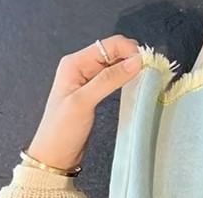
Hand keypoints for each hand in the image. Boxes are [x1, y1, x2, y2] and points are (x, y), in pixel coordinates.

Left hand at [27, 35, 142, 170]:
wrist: (54, 156)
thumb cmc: (62, 129)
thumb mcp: (83, 102)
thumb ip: (109, 79)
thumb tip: (137, 61)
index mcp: (75, 62)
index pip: (109, 45)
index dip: (129, 50)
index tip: (146, 64)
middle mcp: (82, 65)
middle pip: (114, 51)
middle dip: (132, 57)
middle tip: (148, 71)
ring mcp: (89, 77)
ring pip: (117, 62)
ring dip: (131, 67)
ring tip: (144, 77)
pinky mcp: (96, 89)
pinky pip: (115, 75)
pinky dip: (127, 76)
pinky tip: (135, 83)